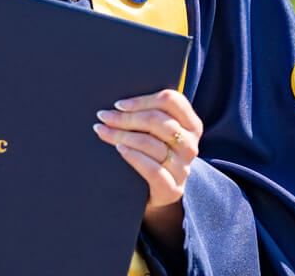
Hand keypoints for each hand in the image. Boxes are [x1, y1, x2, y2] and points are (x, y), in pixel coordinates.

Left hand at [93, 89, 202, 207]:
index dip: (142, 100)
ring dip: (123, 135)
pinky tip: (119, 149)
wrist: (157, 194)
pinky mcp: (173, 189)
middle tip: (103, 117)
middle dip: (126, 118)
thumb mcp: (157, 133)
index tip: (118, 105)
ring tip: (103, 131)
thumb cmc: (152, 154)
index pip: (171, 101)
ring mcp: (183, 168)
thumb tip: (118, 105)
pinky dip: (134, 157)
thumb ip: (148, 115)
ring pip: (151, 144)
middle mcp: (190, 145)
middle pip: (157, 121)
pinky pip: (153, 170)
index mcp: (191, 124)